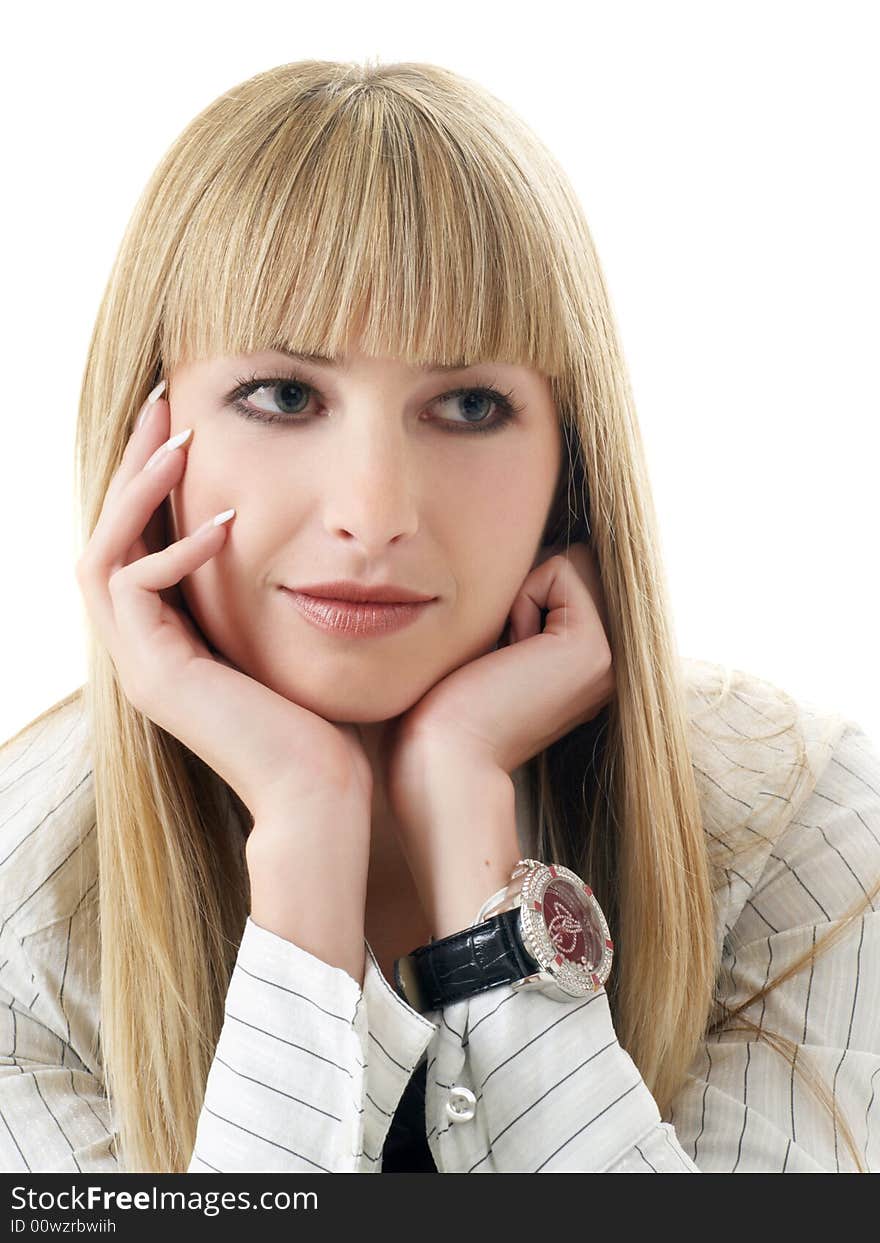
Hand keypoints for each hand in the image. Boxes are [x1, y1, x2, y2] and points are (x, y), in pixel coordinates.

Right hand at [75, 390, 373, 825]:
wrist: (322, 795)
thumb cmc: (324, 720)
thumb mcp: (291, 635)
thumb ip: (271, 590)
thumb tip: (298, 534)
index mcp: (168, 638)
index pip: (139, 539)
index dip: (153, 478)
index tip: (186, 420)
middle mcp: (141, 650)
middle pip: (107, 535)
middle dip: (133, 465)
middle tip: (163, 399)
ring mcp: (140, 667)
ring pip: (103, 554)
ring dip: (138, 491)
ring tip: (180, 438)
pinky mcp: (153, 678)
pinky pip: (134, 588)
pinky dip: (175, 551)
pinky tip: (227, 523)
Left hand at [382, 541, 614, 934]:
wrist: (444, 760)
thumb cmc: (449, 707)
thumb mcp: (502, 644)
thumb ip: (535, 605)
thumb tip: (543, 548)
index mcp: (597, 665)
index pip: (573, 574)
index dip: (525, 596)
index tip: (502, 657)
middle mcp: (617, 662)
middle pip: (577, 563)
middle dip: (529, 590)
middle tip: (504, 654)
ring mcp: (614, 656)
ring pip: (571, 562)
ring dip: (523, 596)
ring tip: (506, 657)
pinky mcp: (595, 647)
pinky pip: (559, 569)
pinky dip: (520, 600)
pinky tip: (508, 657)